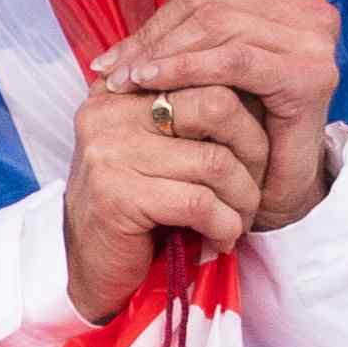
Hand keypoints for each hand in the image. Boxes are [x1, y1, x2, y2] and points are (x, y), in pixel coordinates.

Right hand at [61, 81, 270, 324]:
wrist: (92, 272)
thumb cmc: (137, 210)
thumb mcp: (160, 151)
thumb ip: (189, 115)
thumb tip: (256, 87)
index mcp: (120, 92)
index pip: (203, 74)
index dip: (245, 113)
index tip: (254, 152)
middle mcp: (108, 113)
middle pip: (217, 105)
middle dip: (254, 150)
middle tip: (255, 186)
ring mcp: (108, 153)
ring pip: (216, 161)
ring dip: (242, 199)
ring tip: (239, 220)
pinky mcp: (117, 197)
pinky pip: (199, 202)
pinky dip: (224, 226)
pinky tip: (219, 240)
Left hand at [87, 0, 338, 228]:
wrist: (275, 184)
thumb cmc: (241, 124)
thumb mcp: (208, 68)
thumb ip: (184, 38)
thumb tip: (119, 41)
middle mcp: (309, 9)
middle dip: (155, 28)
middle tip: (116, 66)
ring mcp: (313, 41)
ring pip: (216, 23)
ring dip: (159, 52)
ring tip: (126, 81)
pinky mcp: (308, 77)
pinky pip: (231, 60)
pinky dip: (183, 69)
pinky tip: (151, 85)